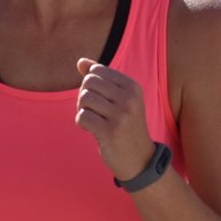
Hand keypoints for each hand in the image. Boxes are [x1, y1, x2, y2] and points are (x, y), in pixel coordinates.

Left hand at [76, 59, 155, 182]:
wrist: (140, 159)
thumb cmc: (126, 126)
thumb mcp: (121, 99)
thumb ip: (101, 78)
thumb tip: (80, 61)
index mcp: (133, 87)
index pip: (97, 70)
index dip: (90, 83)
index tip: (98, 97)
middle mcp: (129, 99)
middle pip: (89, 82)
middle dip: (85, 95)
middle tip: (93, 109)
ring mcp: (120, 116)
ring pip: (84, 98)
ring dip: (82, 109)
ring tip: (92, 118)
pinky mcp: (110, 132)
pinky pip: (82, 117)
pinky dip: (81, 122)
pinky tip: (91, 129)